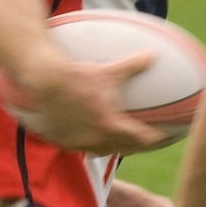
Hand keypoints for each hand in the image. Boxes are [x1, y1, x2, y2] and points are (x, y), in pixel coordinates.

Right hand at [2, 51, 161, 154]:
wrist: (45, 82)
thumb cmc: (77, 76)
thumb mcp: (108, 71)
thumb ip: (132, 66)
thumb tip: (152, 55)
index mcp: (109, 124)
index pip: (138, 137)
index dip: (152, 138)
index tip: (160, 136)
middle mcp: (95, 137)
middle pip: (122, 148)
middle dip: (136, 147)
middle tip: (145, 143)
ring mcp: (77, 141)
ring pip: (101, 151)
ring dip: (113, 148)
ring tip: (120, 144)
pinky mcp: (62, 140)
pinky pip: (80, 148)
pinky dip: (90, 145)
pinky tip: (91, 141)